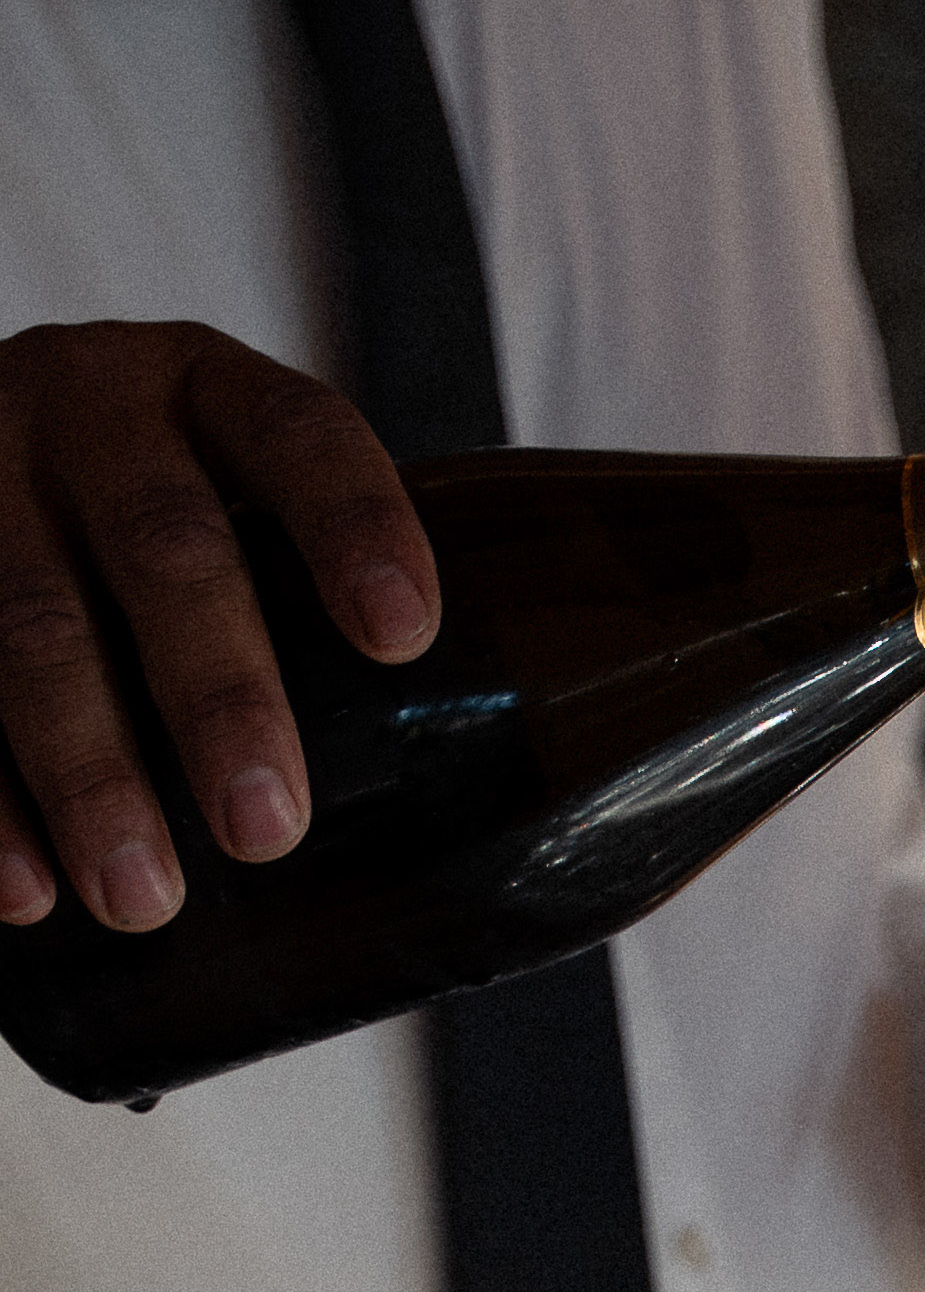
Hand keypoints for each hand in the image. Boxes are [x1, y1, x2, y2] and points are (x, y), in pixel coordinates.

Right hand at [0, 321, 437, 931]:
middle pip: (165, 546)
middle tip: (264, 830)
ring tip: (141, 900)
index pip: (300, 435)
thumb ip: (327, 623)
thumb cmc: (162, 535)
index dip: (355, 525)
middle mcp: (91, 408)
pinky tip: (20, 891)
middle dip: (217, 694)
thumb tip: (509, 835)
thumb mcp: (239, 522)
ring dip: (86, 769)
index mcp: (210, 391)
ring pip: (29, 619)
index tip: (403, 634)